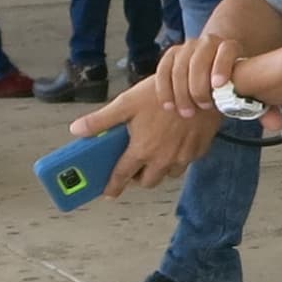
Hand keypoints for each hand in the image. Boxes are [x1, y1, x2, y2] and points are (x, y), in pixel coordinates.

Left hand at [67, 82, 221, 192]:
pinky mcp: (198, 152)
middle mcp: (162, 159)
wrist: (204, 88)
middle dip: (138, 177)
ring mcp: (182, 158)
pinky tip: (173, 142)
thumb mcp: (127, 103)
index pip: (122, 176)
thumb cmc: (164, 93)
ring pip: (167, 175)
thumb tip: (77, 130)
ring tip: (154, 152)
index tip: (108, 192)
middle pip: (147, 182)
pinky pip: (184, 163)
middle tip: (133, 164)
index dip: (113, 186)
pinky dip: (176, 159)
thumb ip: (101, 120)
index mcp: (142, 150)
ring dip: (158, 169)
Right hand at [145, 35, 255, 122]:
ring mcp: (187, 48)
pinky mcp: (170, 56)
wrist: (213, 69)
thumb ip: (264, 107)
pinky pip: (163, 69)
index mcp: (230, 47)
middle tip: (203, 106)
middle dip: (199, 84)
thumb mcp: (248, 92)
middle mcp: (207, 43)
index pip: (228, 49)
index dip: (223, 65)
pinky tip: (169, 106)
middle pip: (199, 58)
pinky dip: (164, 88)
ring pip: (180, 65)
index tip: (219, 85)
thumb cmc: (233, 83)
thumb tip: (275, 124)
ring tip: (187, 112)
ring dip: (181, 90)